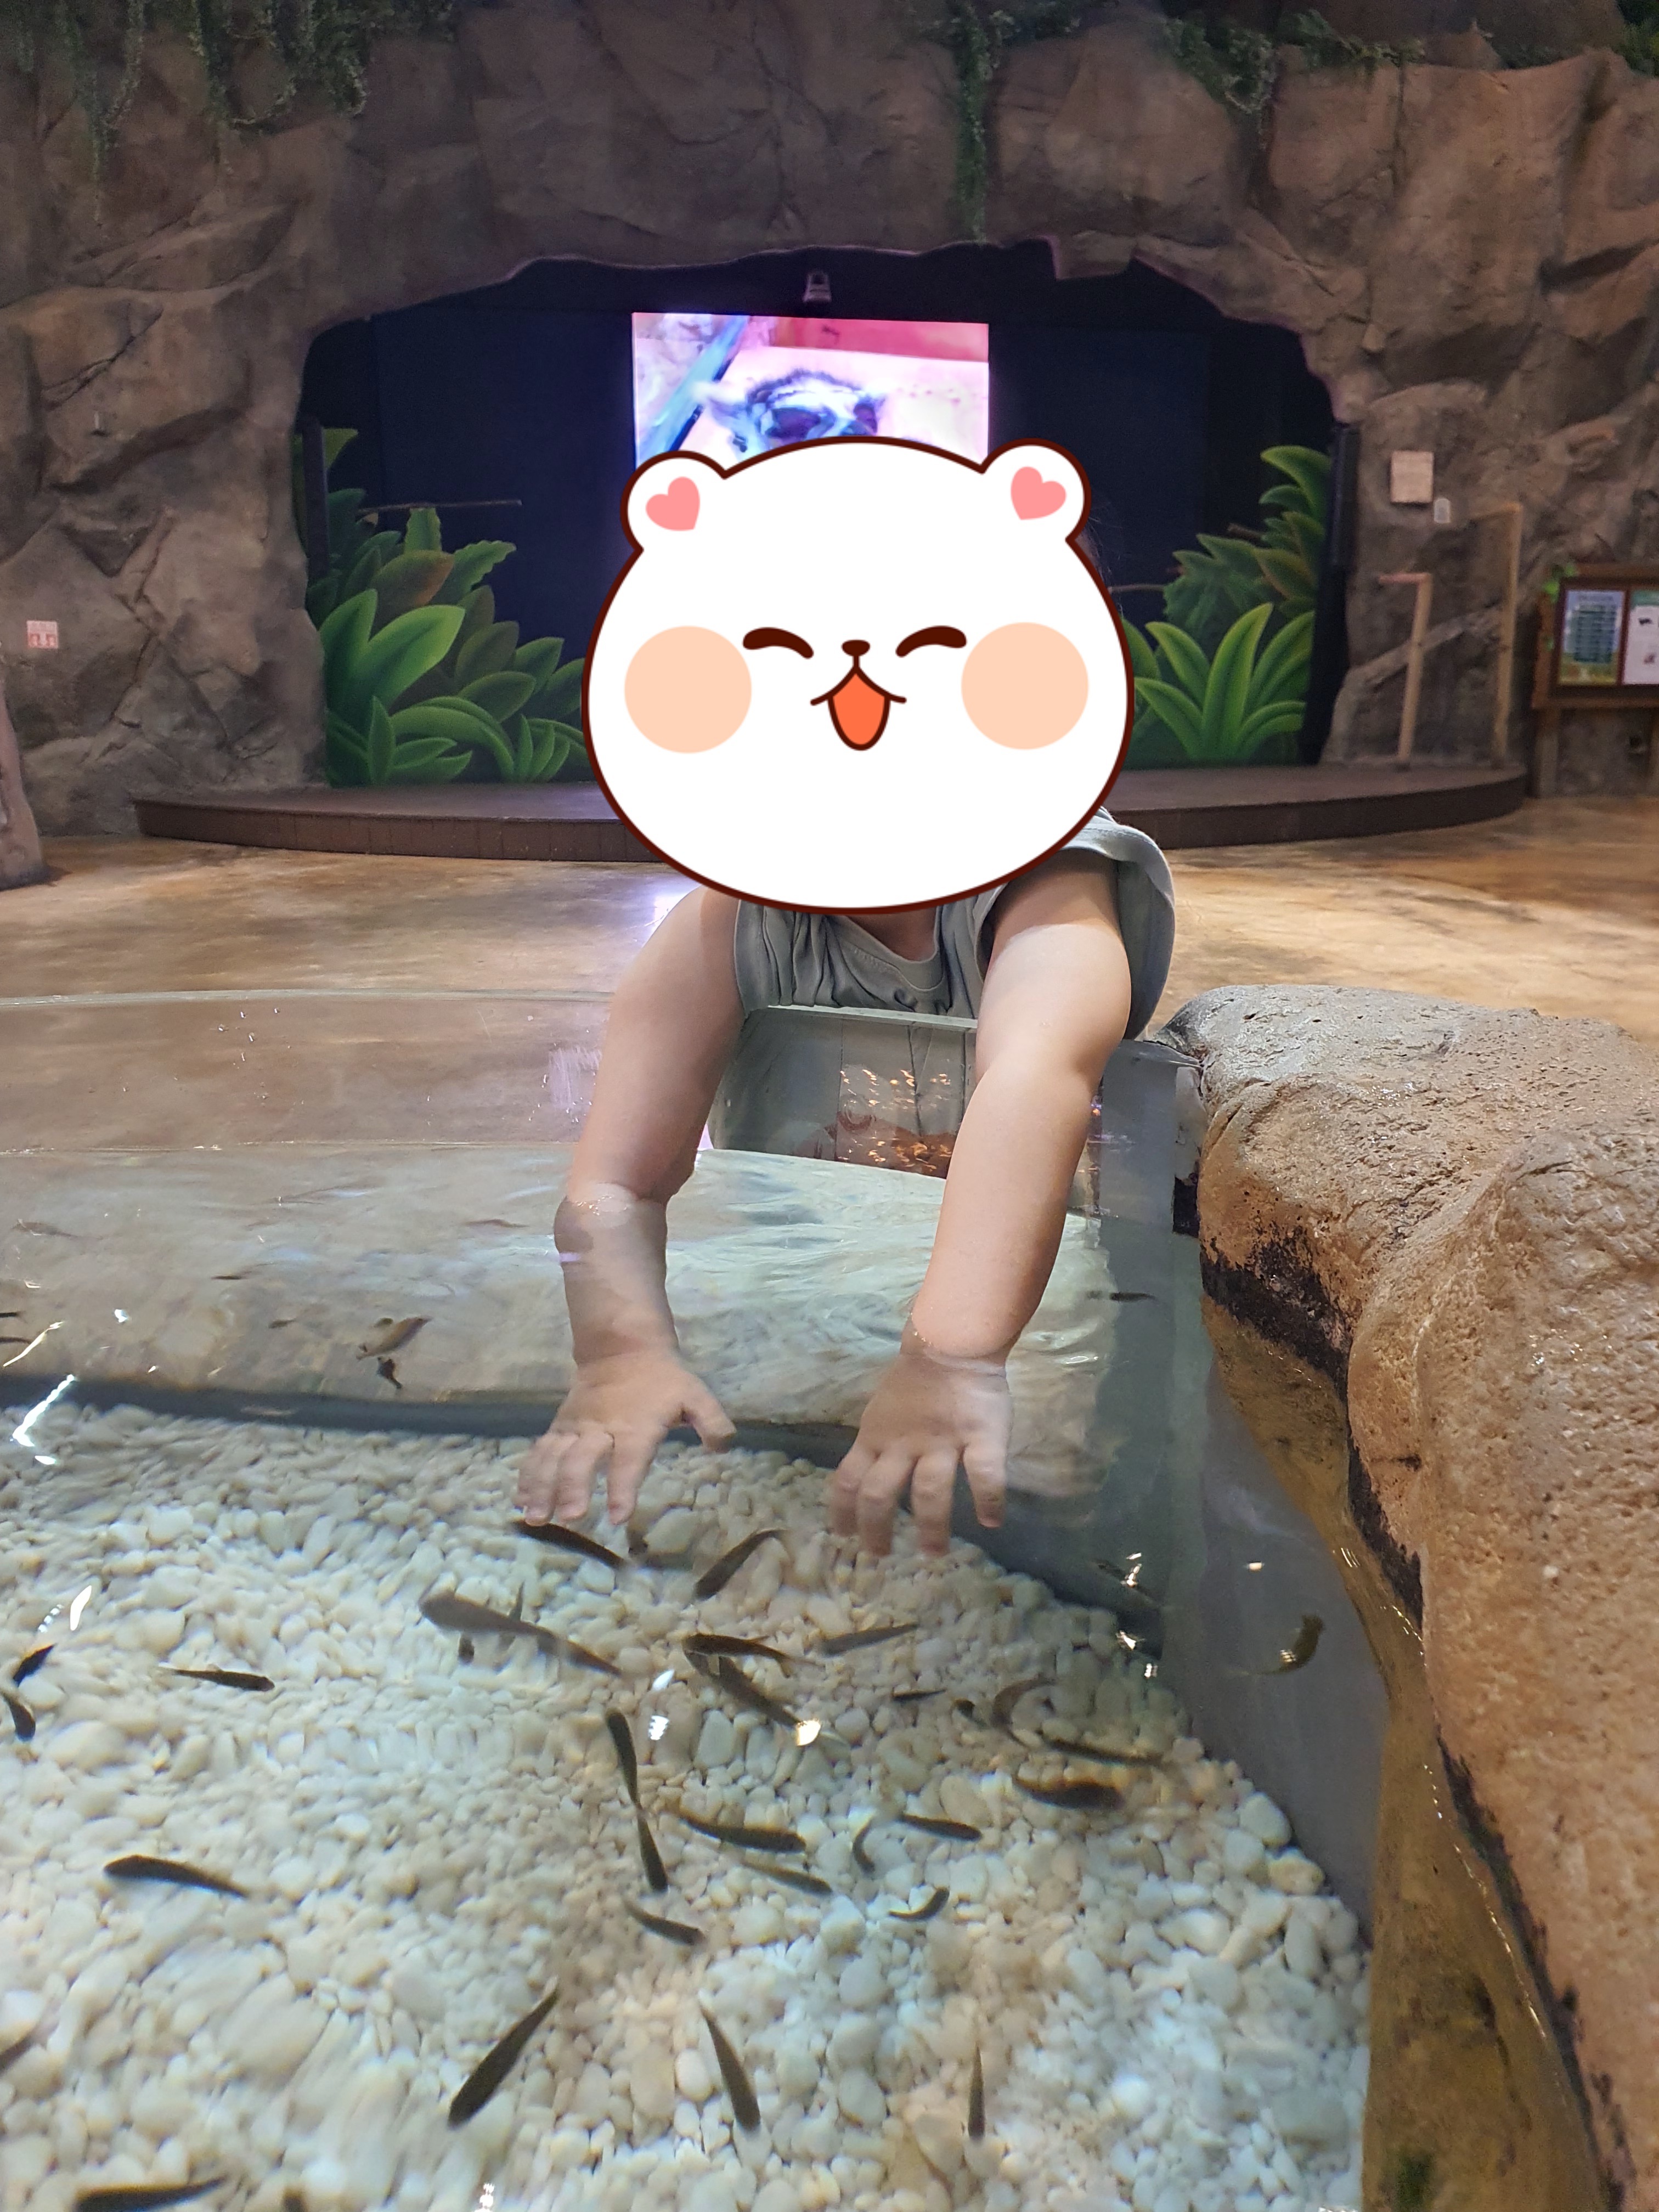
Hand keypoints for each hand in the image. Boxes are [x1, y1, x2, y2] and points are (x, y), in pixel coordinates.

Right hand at [516, 1352, 734, 1527]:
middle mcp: (600, 1429)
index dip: (622, 1487)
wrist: (622, 1347)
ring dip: (542, 1487)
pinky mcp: (560, 1427)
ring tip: (536, 1517)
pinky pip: (540, 1451)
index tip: (617, 1515)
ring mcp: (575, 1428)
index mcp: (635, 1426)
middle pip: (581, 1459)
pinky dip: (528, 1475)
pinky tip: (520, 1500)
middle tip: (569, 1517)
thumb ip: (712, 1420)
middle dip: (573, 1488)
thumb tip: (722, 1447)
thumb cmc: (663, 1380)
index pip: (628, 1460)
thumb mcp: (694, 1394)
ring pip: (553, 1457)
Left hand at [830, 1324, 1011, 1557]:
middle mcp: (903, 1443)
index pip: (847, 1479)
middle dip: (876, 1530)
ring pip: (929, 1492)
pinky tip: (991, 1521)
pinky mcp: (981, 1436)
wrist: (953, 1342)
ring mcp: (942, 1441)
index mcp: (875, 1436)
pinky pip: (985, 1475)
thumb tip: (869, 1478)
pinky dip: (989, 1501)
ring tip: (933, 1552)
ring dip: (930, 1527)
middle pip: (879, 1494)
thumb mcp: (883, 1411)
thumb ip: (879, 1444)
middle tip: (881, 1555)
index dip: (841, 1512)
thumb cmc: (916, 1379)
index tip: (842, 1536)